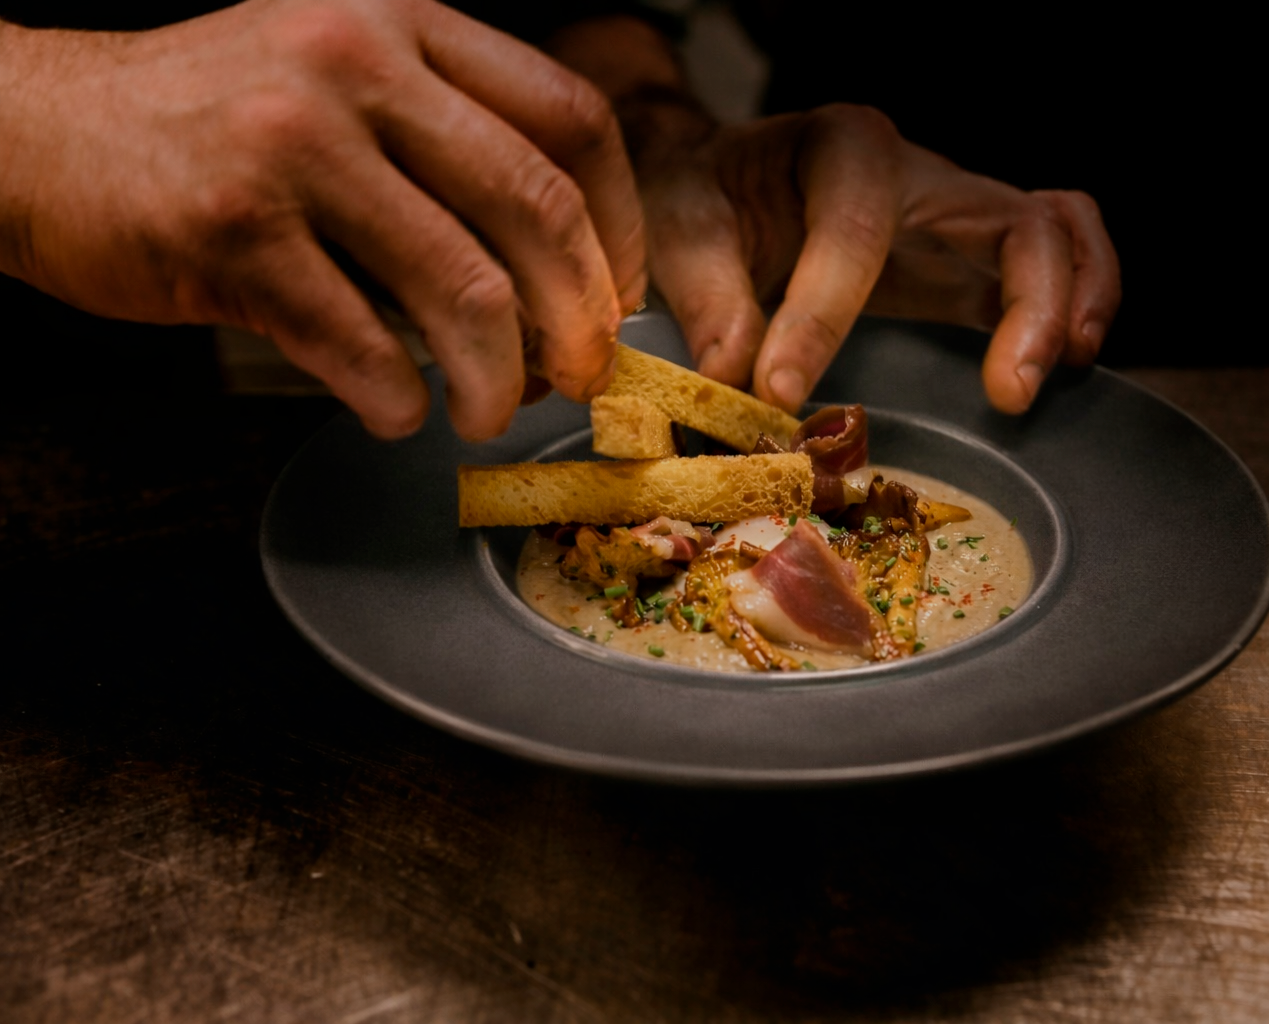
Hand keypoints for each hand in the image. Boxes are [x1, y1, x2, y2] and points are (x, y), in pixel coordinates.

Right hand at [0, 0, 645, 439]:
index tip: (617, 294)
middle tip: (575, 377)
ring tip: (486, 412)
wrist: (32, 129)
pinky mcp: (233, 230)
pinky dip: (398, 399)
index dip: (618, 225)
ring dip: (496, 380)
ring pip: (462, 289)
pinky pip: (363, 343)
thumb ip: (441, 142)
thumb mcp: (334, 77)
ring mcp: (292, 144)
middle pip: (534, 210)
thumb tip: (557, 282)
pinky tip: (397, 411)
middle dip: (576, 320)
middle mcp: (356, 66)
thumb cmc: (203, 119)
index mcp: (402, 26)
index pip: (570, 120)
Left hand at [638, 104, 1119, 413]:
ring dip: (1072, 303)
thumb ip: (707, 298)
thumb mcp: (678, 231)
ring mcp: (954, 211)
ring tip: (1057, 375)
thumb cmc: (703, 199)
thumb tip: (736, 377)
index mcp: (840, 145)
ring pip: (1057, 232)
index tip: (782, 394)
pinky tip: (1065, 361)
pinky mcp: (969, 255)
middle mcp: (916, 169)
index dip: (823, 314)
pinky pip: (1056, 254)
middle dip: (1024, 306)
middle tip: (1006, 395)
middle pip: (1013, 219)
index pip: (857, 226)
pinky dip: (1078, 297)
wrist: (718, 184)